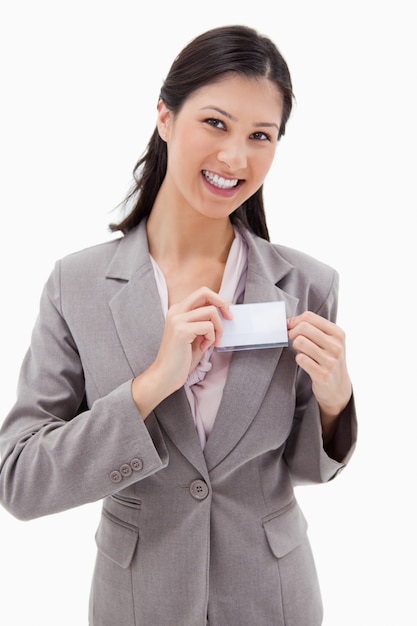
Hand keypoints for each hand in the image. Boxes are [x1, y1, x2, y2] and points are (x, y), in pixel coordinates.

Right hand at [132, 287, 231, 418]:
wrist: (165, 376)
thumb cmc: (181, 358)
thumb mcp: (196, 336)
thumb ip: (205, 323)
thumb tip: (224, 312)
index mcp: (177, 310)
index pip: (202, 294)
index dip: (218, 301)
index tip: (226, 314)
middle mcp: (176, 311)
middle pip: (205, 292)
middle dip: (222, 304)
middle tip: (229, 319)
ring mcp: (177, 320)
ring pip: (211, 311)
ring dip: (218, 328)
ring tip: (212, 342)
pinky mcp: (182, 331)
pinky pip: (208, 326)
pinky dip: (211, 338)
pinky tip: (203, 348)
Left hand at [287, 311, 351, 434]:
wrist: (338, 388)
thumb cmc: (328, 359)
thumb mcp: (327, 341)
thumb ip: (311, 328)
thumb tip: (287, 322)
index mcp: (338, 333)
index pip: (309, 317)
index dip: (294, 321)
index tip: (290, 328)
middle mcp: (336, 345)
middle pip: (303, 327)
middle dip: (292, 333)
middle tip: (293, 340)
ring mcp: (331, 360)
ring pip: (300, 342)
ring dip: (296, 347)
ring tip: (302, 352)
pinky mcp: (323, 374)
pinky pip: (300, 359)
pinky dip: (299, 359)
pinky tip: (305, 363)